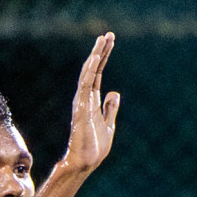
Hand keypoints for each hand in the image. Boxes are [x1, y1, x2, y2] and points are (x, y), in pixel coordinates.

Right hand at [60, 32, 120, 173]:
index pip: (98, 74)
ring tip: (103, 39)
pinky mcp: (81, 107)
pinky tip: (95, 57)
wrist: (86, 162)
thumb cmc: (95, 148)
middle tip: (108, 35)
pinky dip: (90, 70)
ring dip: (96, 56)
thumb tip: (114, 93)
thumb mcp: (108, 125)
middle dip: (101, 52)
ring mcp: (82, 101)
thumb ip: (110, 109)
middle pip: (93, 69)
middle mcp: (85, 98)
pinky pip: (85, 84)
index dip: (103, 58)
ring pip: (88, 73)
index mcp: (92, 101)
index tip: (109, 42)